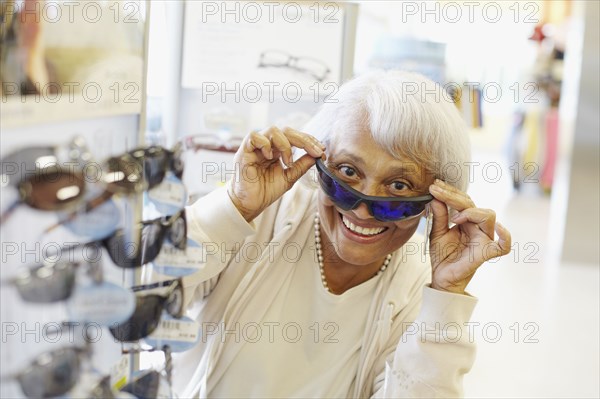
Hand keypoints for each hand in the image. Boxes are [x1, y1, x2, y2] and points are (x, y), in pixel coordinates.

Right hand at [228, 126, 324, 221]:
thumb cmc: (266, 191)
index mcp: (278, 150)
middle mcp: (267, 145)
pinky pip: (254, 136)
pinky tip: (270, 157)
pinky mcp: (244, 150)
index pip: (294, 137)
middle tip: (315, 151)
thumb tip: (318, 155)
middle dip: (304, 139)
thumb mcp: (290, 177)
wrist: (251, 204)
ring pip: (272, 130)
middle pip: (287, 130)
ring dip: (285, 144)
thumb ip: (302, 165)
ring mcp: (256, 146)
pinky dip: (265, 144)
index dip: (309, 141)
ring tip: (288, 161)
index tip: (321, 151)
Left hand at [427, 179, 511, 294]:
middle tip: (437, 191)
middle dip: (454, 196)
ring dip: (471, 211)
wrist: (441, 276)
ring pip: (488, 216)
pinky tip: (499, 228)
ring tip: (454, 218)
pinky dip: (505, 237)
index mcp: (467, 221)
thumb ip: (438, 216)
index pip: (462, 201)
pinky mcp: (486, 252)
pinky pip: (503, 246)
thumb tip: (435, 197)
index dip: (449, 192)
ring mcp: (484, 239)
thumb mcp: (436, 232)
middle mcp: (478, 227)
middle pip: (473, 204)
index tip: (434, 186)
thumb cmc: (442, 255)